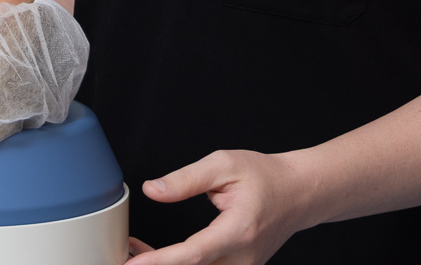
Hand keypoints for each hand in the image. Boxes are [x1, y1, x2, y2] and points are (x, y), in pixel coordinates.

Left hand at [126, 149, 316, 264]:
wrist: (300, 193)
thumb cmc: (266, 177)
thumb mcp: (223, 165)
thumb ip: (185, 179)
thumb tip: (153, 191)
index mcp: (238, 231)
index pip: (194, 254)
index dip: (161, 261)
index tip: (133, 263)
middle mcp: (242, 258)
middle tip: (121, 253)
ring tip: (135, 251)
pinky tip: (157, 255)